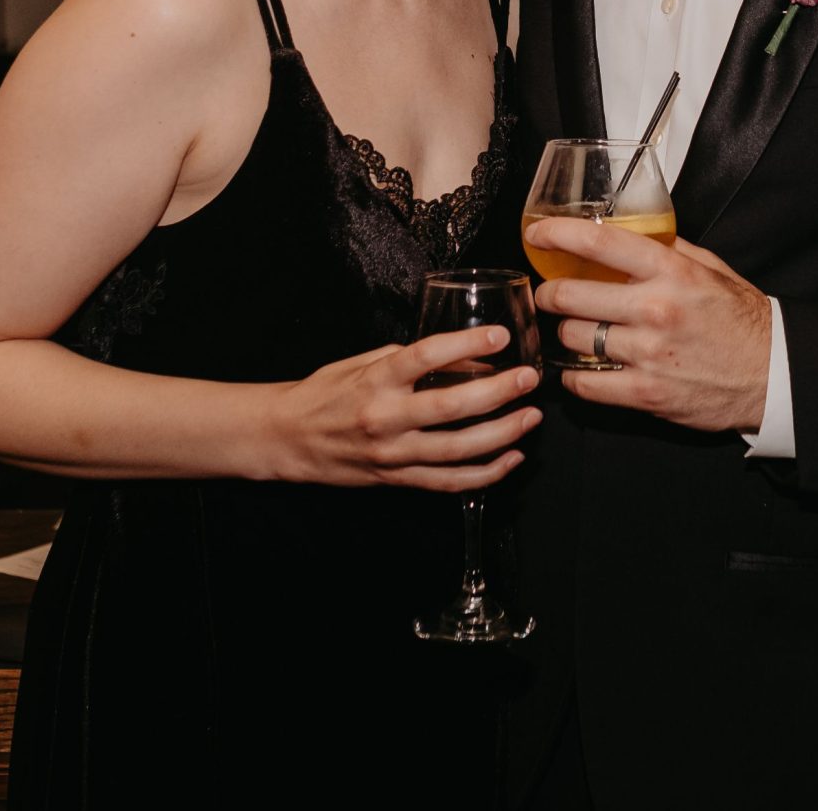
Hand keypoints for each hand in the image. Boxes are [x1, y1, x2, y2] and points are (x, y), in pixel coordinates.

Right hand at [270, 327, 539, 491]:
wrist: (287, 439)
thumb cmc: (325, 394)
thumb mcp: (361, 363)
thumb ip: (407, 361)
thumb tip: (459, 357)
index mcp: (375, 380)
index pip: (426, 356)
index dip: (466, 345)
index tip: (499, 336)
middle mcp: (385, 418)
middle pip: (452, 407)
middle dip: (498, 393)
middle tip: (529, 378)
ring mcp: (392, 454)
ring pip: (458, 450)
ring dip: (502, 434)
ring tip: (530, 417)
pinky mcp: (396, 480)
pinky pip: (449, 482)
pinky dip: (485, 474)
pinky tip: (511, 459)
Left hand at [528, 218, 770, 432]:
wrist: (774, 375)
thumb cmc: (742, 320)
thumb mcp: (712, 269)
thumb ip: (669, 249)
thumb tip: (628, 231)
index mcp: (672, 272)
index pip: (599, 244)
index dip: (557, 235)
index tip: (535, 234)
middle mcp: (656, 309)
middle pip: (570, 296)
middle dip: (550, 293)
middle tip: (550, 294)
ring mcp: (648, 353)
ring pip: (573, 339)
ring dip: (566, 334)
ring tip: (575, 331)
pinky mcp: (646, 393)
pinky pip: (585, 385)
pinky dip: (574, 378)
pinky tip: (581, 370)